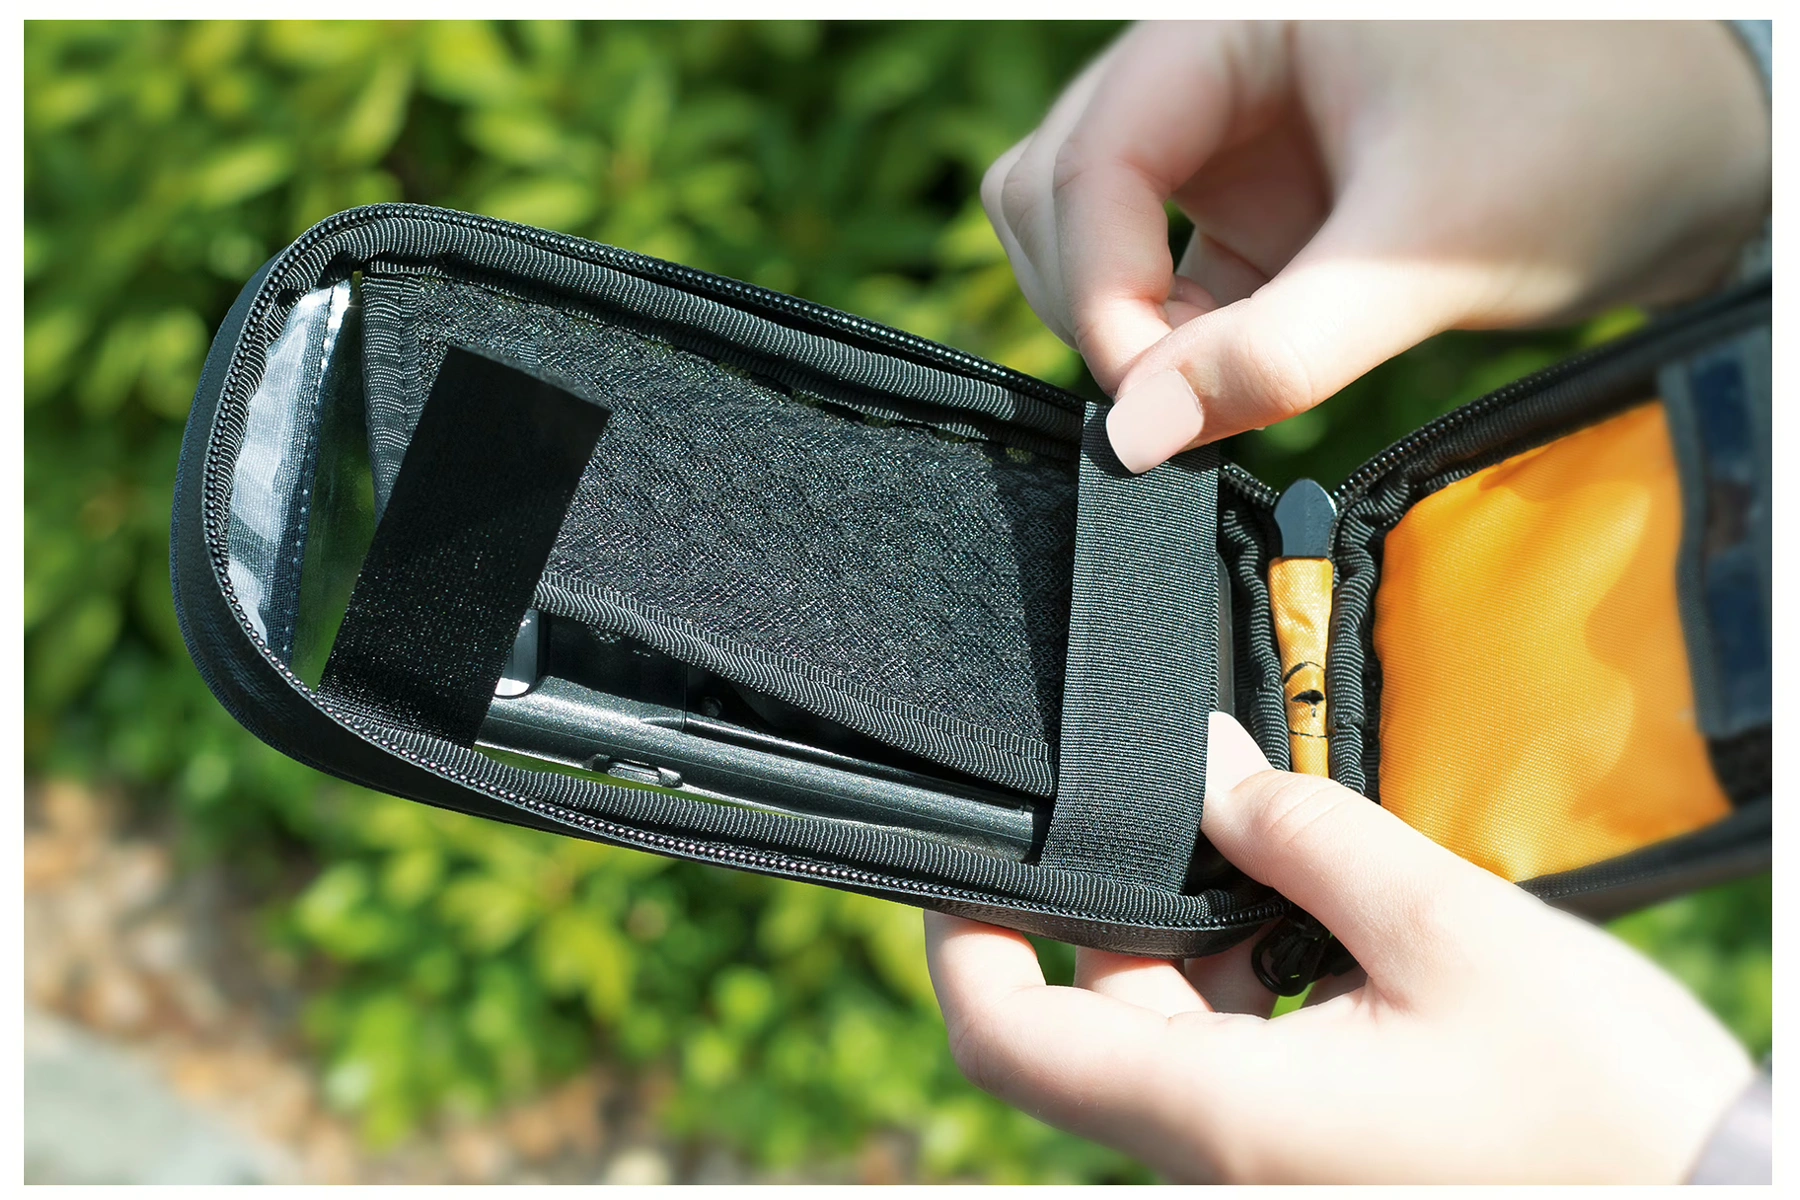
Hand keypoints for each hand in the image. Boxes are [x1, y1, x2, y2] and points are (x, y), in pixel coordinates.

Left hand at [924, 714, 1754, 1182]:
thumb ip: (1302, 832)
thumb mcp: (1445, 928)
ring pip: (1168, 1029)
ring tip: (1277, 843)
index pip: (1010, 1042)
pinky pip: (1235, 1055)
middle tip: (1183, 794)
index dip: (960, 943)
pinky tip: (1319, 910)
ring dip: (1199, 930)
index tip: (968, 856)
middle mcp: (1219, 1154)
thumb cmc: (1598, 1099)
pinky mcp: (1315, 1152)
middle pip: (1093, 1014)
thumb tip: (1193, 761)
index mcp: (1221, 1113)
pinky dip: (1251, 974)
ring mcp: (1265, 1161)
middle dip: (1119, 899)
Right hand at [983, 21, 1769, 471]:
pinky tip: (1229, 390)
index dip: (1099, 282)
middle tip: (1169, 401)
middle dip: (1094, 300)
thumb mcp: (1428, 252)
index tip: (1145, 403)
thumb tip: (1131, 441)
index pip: (1096, 150)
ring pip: (1091, 234)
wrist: (1701, 153)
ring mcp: (1230, 141)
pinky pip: (1160, 282)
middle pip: (1059, 184)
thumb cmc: (1595, 143)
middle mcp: (1216, 66)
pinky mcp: (1258, 211)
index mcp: (1242, 18)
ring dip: (1125, 327)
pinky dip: (1174, 347)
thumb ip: (1275, 351)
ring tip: (1210, 392)